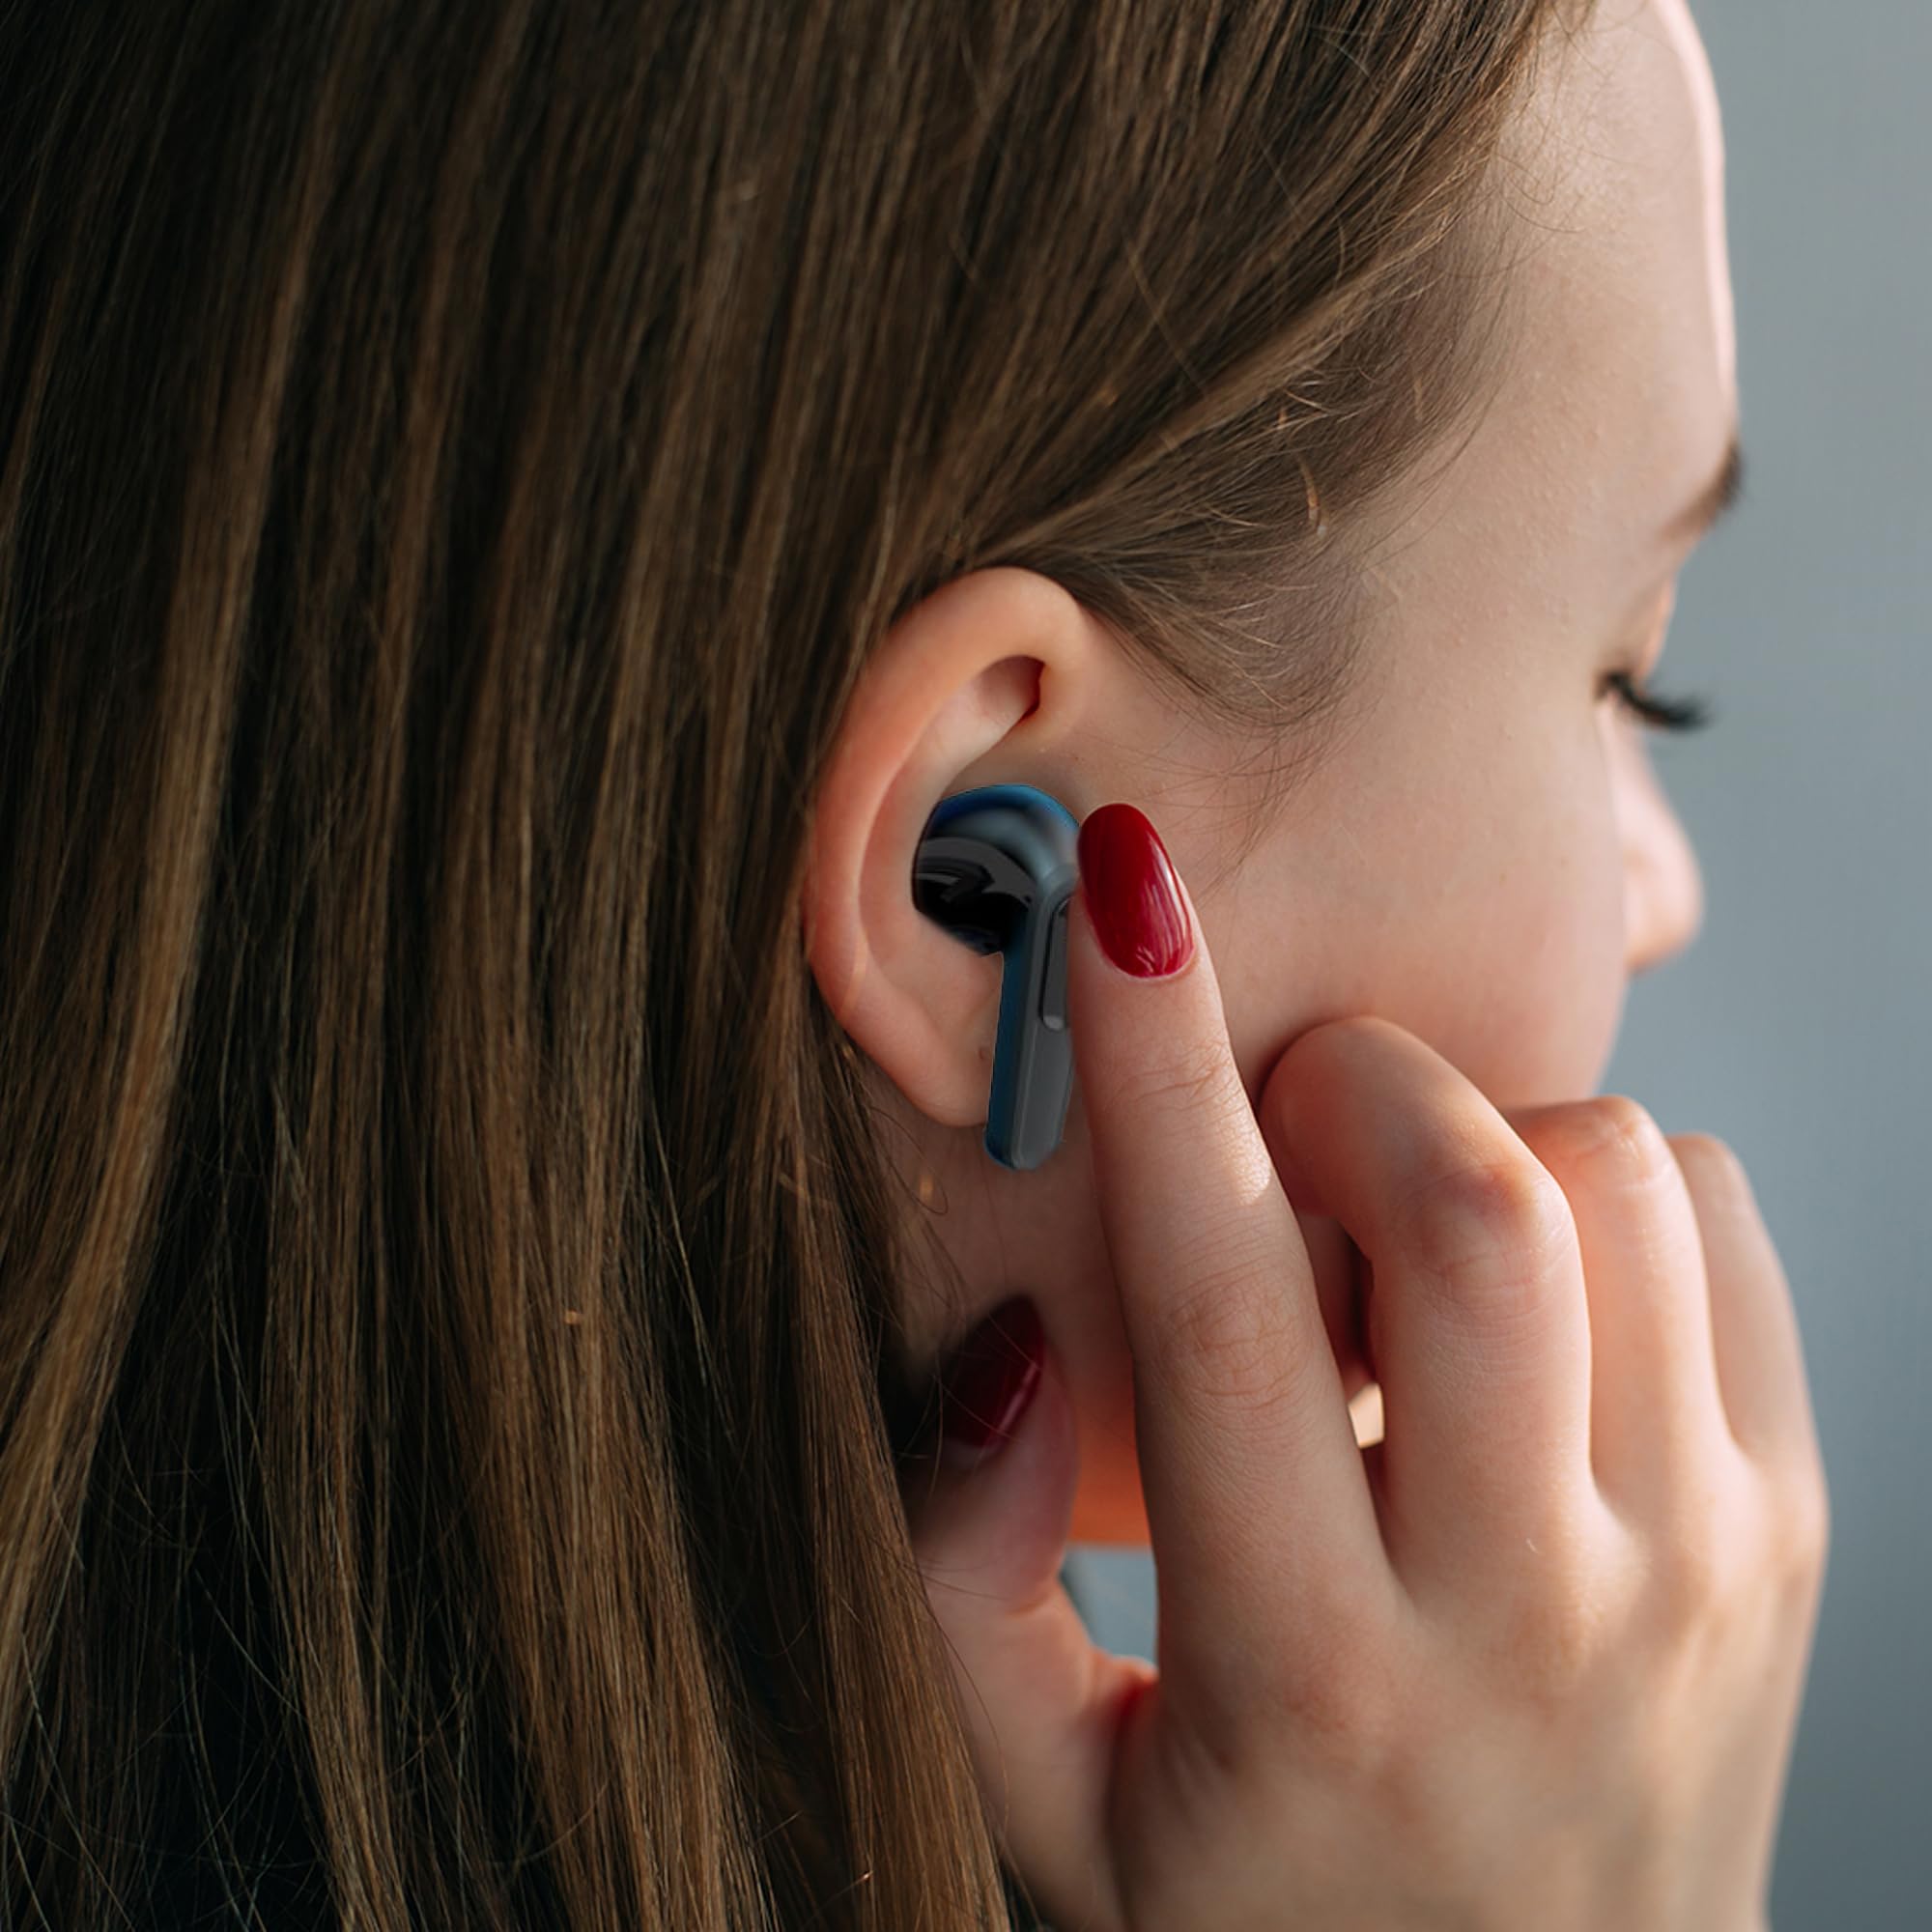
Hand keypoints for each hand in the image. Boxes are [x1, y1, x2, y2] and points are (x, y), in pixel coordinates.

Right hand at [897, 802, 1828, 1930]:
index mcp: (1304, 1668)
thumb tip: (1003, 1346)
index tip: (1118, 896)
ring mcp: (1694, 1561)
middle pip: (1483, 1203)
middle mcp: (1529, 1607)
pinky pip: (1719, 1220)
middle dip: (1354, 1085)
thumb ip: (963, 1576)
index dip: (1152, 1068)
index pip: (1219, 1310)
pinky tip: (1522, 1307)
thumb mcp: (1049, 1802)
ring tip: (1400, 1258)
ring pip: (1620, 1177)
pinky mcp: (1786, 1524)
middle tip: (1284, 1146)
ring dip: (1478, 1142)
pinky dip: (1605, 1191)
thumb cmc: (1262, 1922)